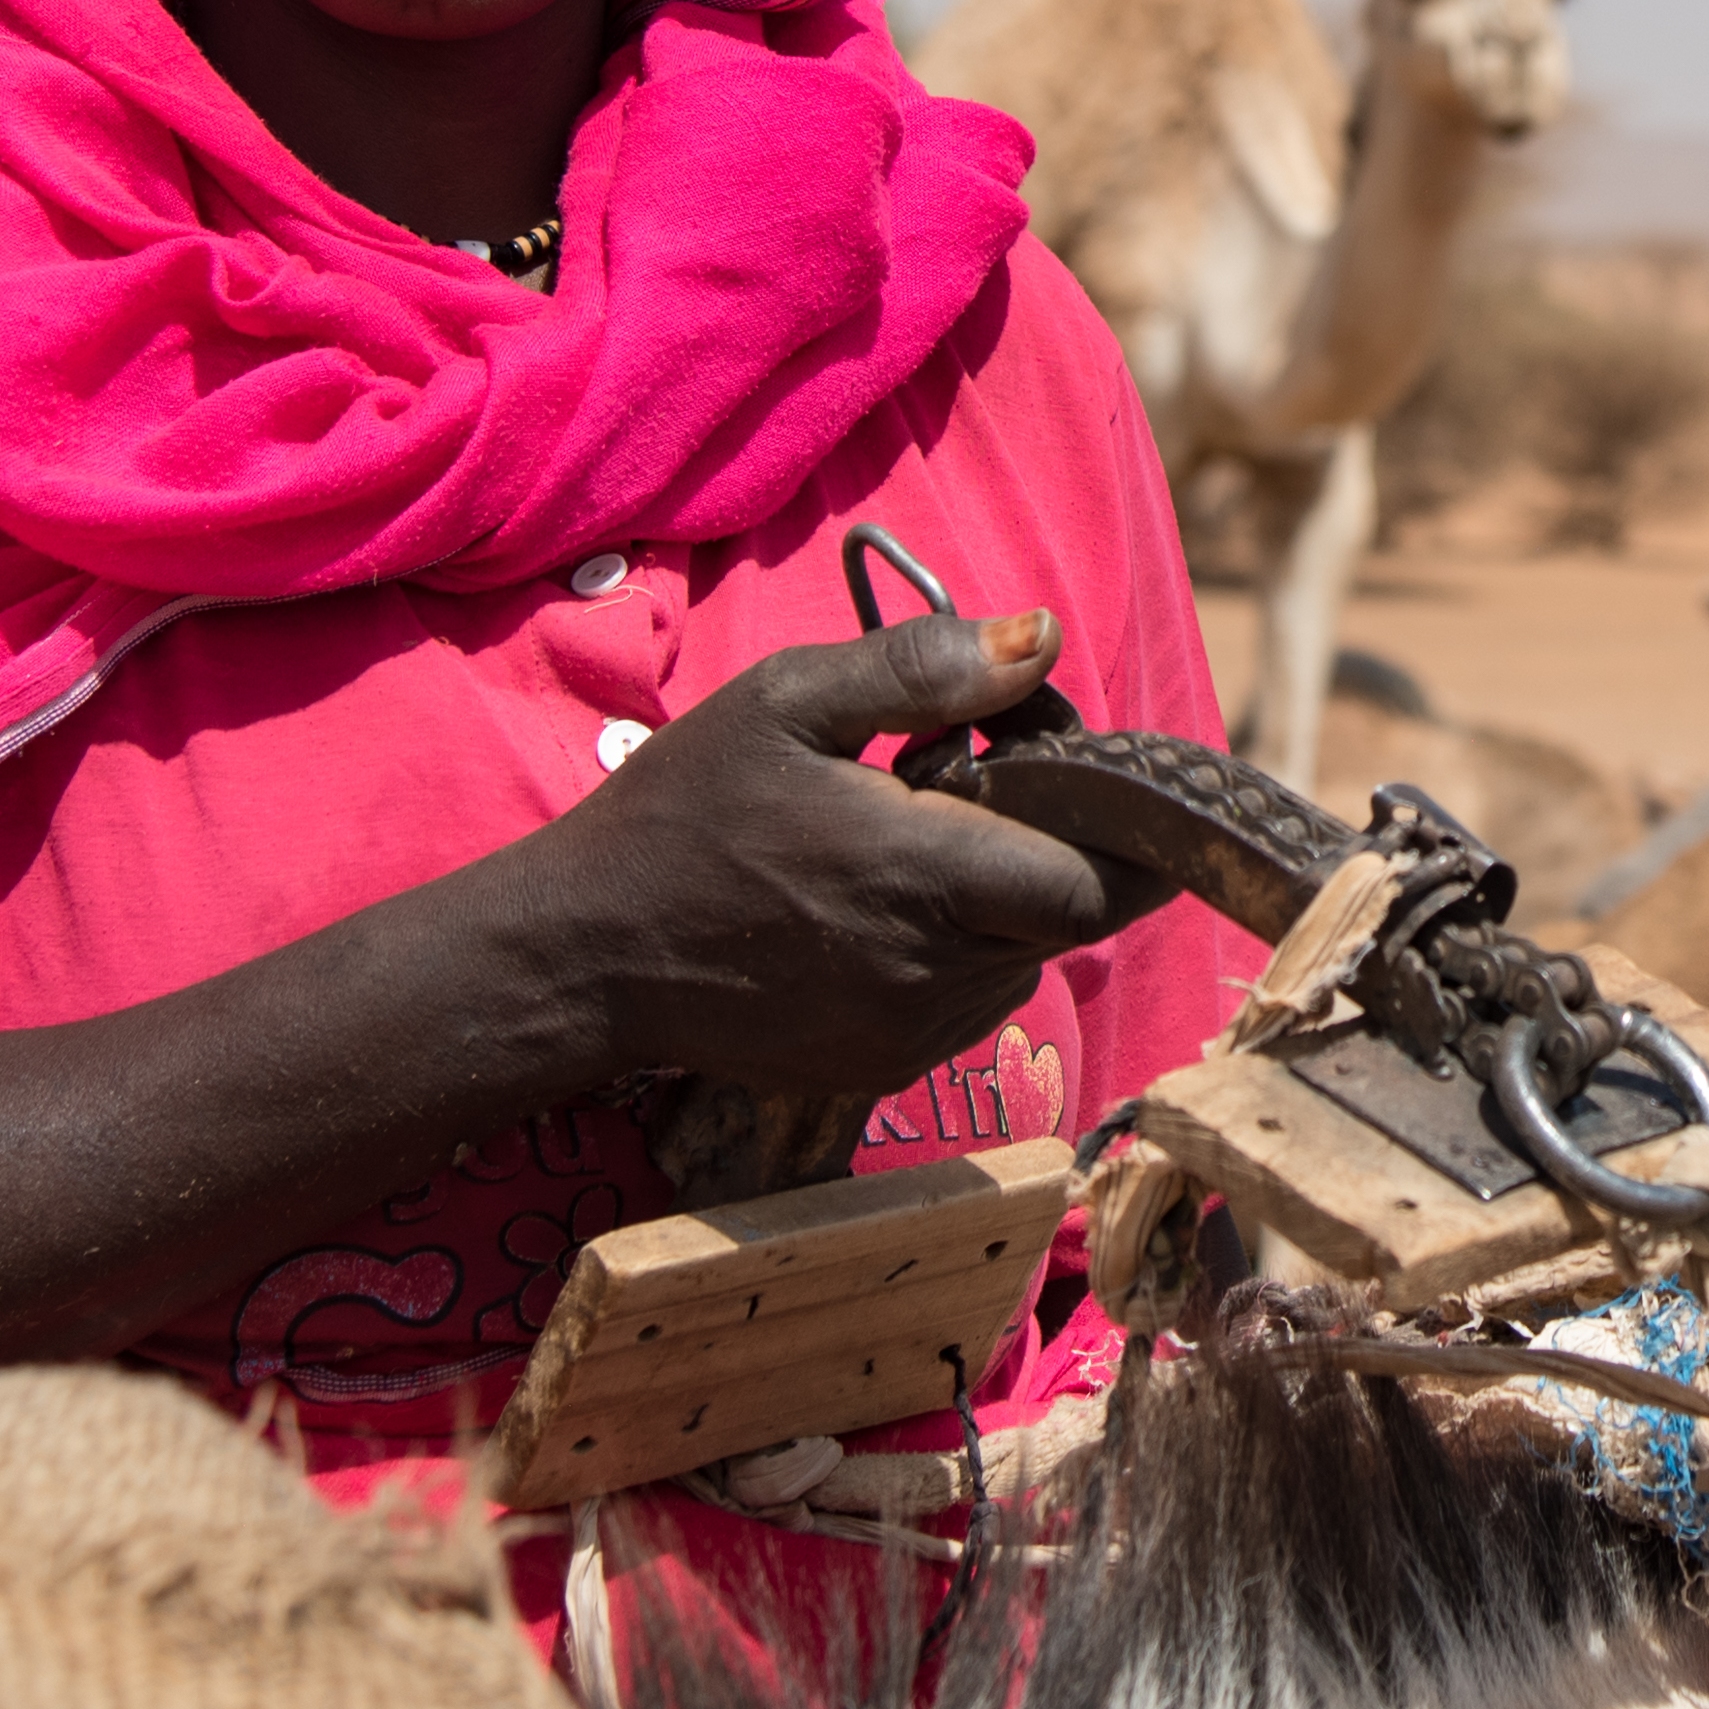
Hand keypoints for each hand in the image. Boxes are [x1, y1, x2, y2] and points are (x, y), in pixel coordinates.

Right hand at [534, 613, 1145, 1096]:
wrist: (586, 953)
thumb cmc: (682, 812)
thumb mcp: (787, 703)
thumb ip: (924, 670)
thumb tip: (1043, 639)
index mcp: (920, 876)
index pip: (1095, 882)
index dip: (1122, 833)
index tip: (1089, 774)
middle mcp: (931, 972)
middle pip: (1071, 919)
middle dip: (1060, 850)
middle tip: (985, 788)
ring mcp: (910, 1034)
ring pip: (1023, 961)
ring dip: (1005, 902)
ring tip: (915, 842)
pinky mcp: (884, 1069)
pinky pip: (969, 1001)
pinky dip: (961, 950)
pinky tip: (885, 904)